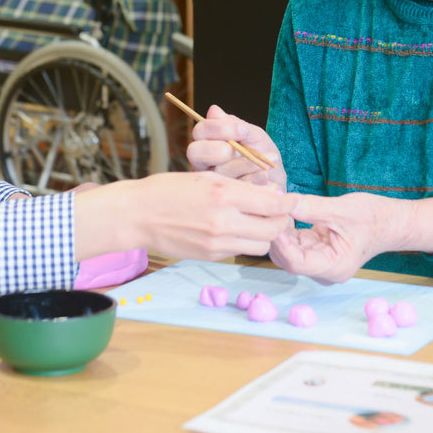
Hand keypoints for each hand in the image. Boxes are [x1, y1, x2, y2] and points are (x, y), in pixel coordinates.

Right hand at [73, 170, 297, 261]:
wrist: (138, 215)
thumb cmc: (169, 189)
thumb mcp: (206, 177)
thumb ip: (240, 187)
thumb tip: (271, 195)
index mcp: (224, 193)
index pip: (273, 203)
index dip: (288, 203)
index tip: (294, 200)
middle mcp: (224, 220)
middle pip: (272, 228)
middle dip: (280, 221)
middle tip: (278, 212)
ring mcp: (218, 242)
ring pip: (261, 245)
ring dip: (264, 233)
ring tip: (257, 221)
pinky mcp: (211, 256)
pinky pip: (241, 251)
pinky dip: (245, 241)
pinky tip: (236, 229)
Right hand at [186, 105, 286, 191]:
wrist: (278, 182)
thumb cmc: (263, 154)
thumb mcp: (253, 136)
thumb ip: (235, 125)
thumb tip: (213, 110)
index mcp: (208, 143)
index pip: (200, 131)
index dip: (218, 128)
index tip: (242, 129)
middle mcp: (204, 163)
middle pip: (195, 152)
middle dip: (219, 149)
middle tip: (238, 149)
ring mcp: (212, 183)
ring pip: (218, 172)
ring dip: (246, 164)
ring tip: (267, 162)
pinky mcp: (224, 200)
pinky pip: (234, 189)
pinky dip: (254, 181)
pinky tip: (265, 177)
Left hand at [270, 193, 432, 283]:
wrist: (391, 221)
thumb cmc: (373, 217)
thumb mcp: (341, 209)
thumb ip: (311, 208)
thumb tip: (283, 201)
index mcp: (334, 267)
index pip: (295, 262)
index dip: (280, 241)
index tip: (274, 217)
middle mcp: (325, 271)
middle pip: (288, 259)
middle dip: (276, 235)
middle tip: (270, 209)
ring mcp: (321, 262)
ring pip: (288, 252)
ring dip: (280, 231)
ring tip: (276, 207)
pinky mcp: (318, 251)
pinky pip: (295, 243)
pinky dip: (287, 229)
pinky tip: (284, 211)